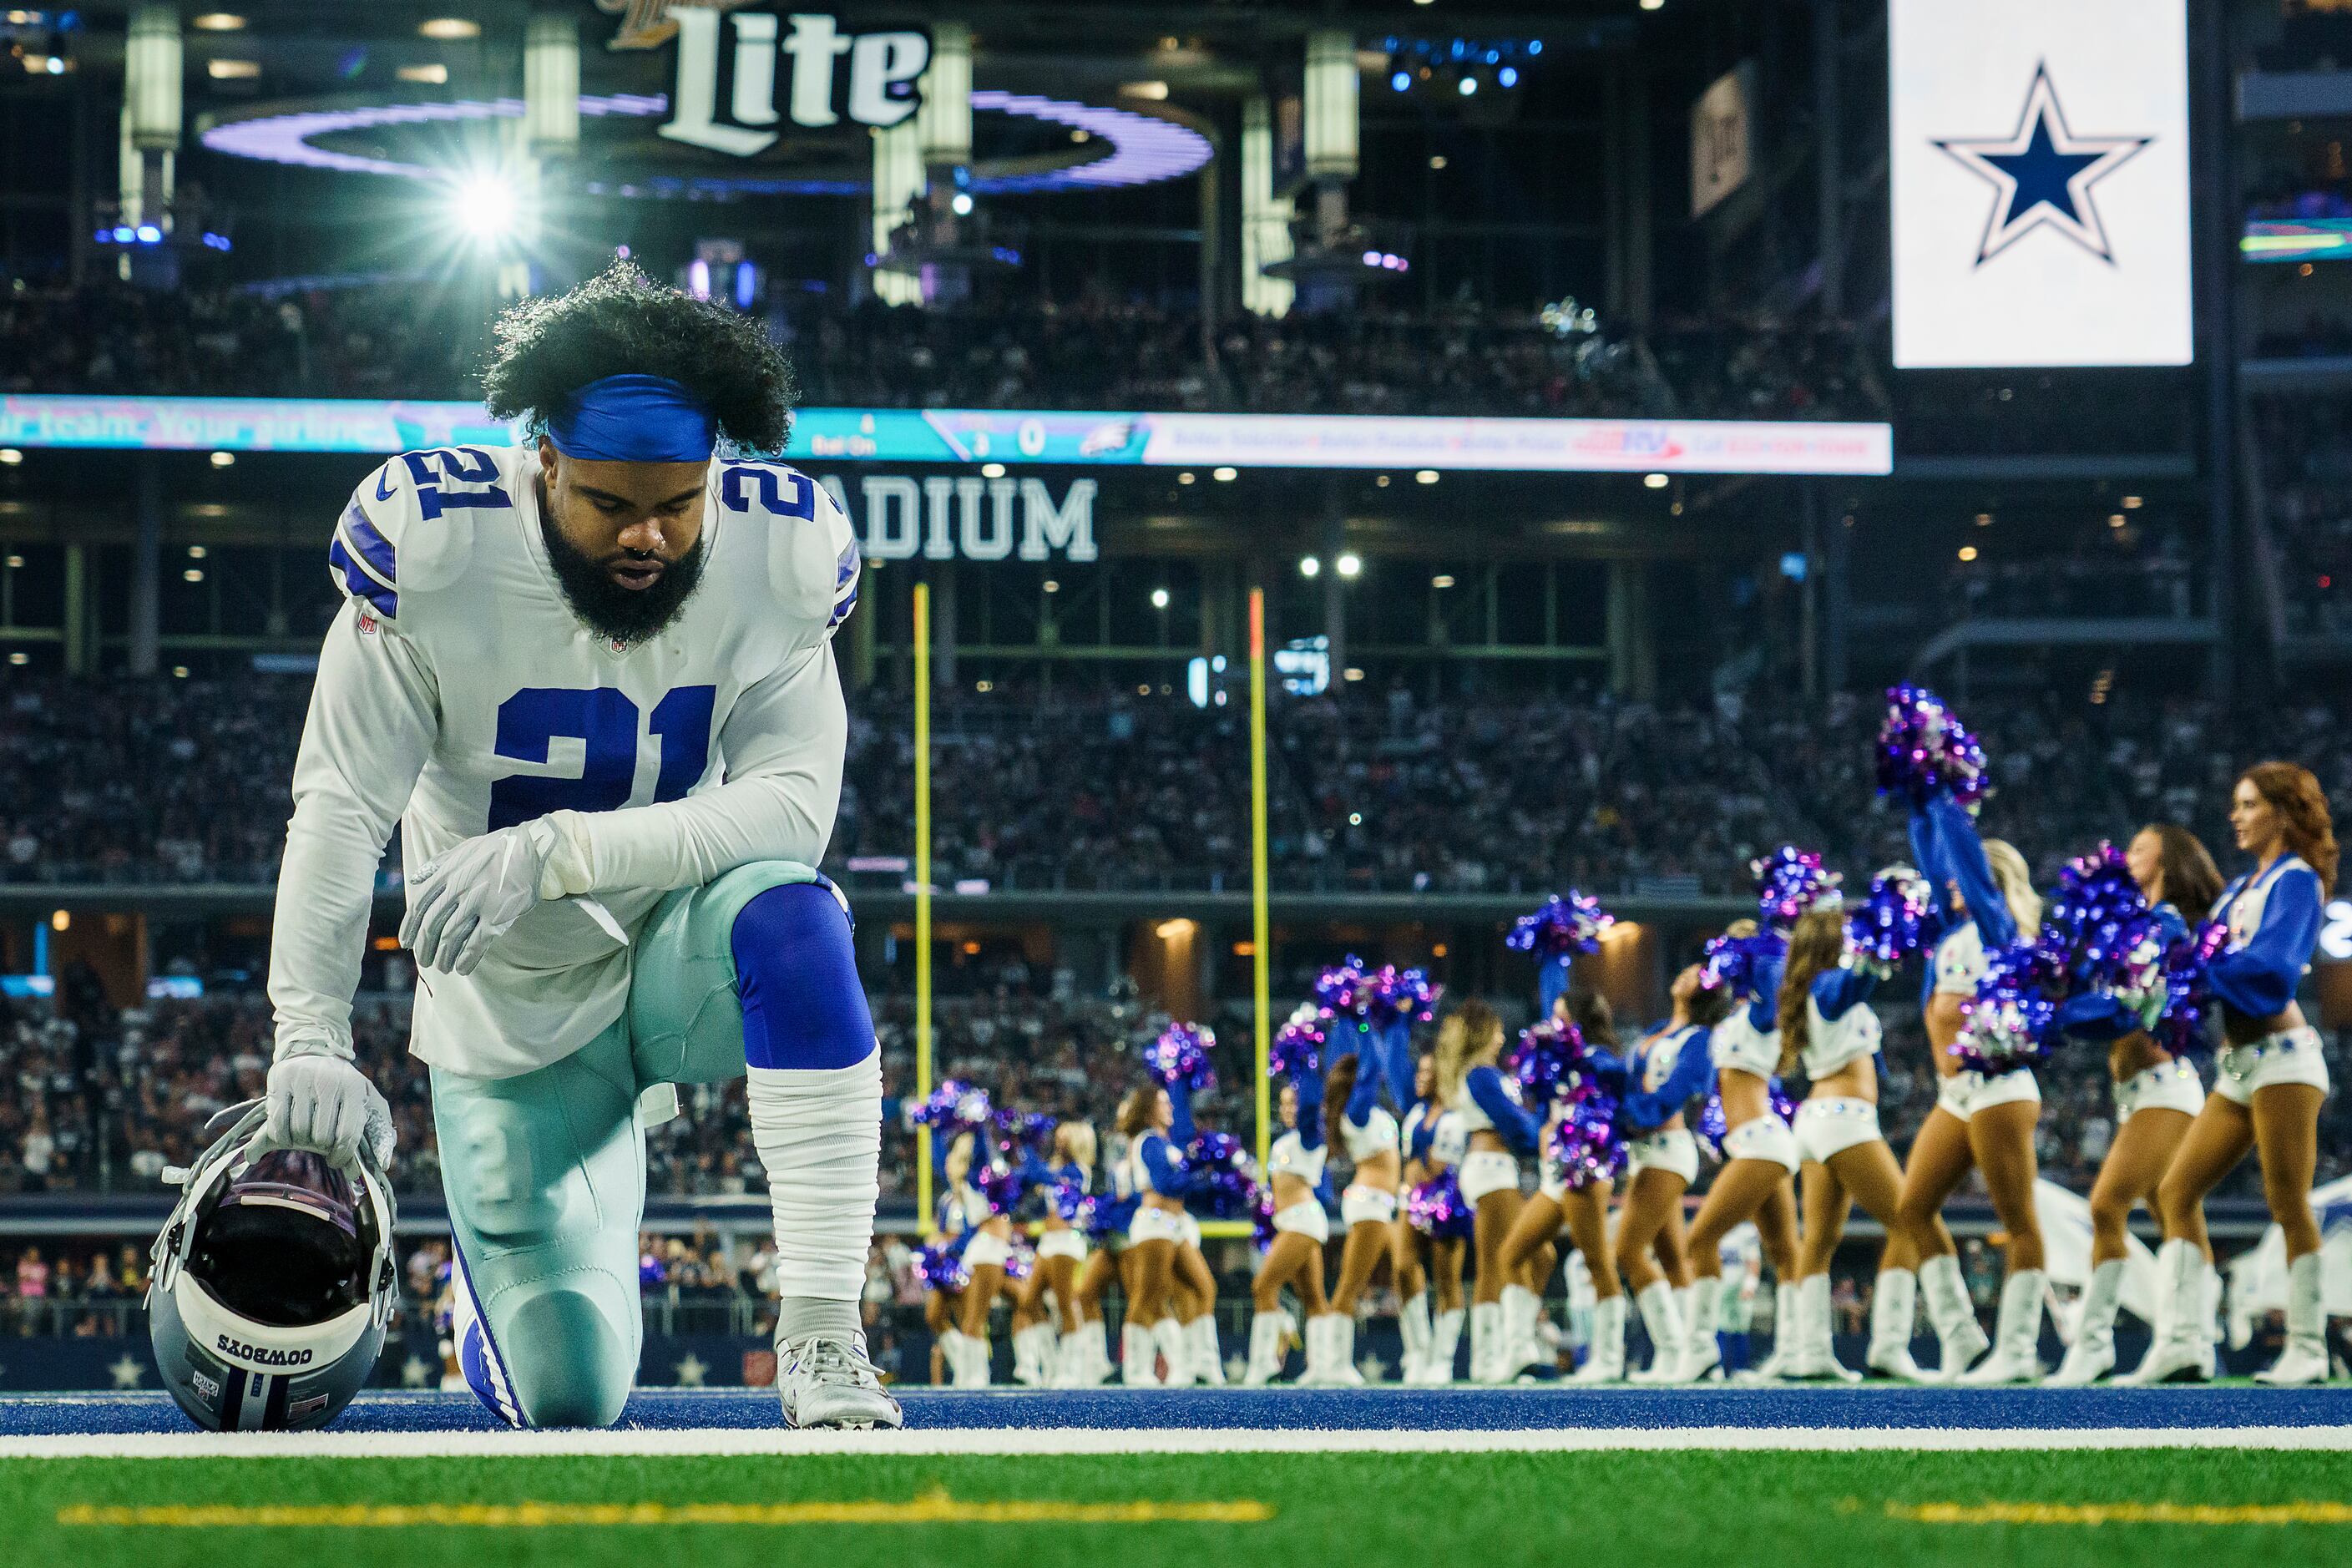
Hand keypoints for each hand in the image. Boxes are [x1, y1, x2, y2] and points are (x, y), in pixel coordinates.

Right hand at [254, 1052, 394, 1171]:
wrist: (315, 1052)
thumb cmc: (344, 1085)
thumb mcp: (367, 1099)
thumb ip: (379, 1130)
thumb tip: (383, 1165)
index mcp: (354, 1089)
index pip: (348, 1134)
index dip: (341, 1156)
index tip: (335, 1161)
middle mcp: (330, 1082)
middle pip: (321, 1137)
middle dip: (320, 1146)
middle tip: (318, 1142)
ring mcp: (304, 1079)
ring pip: (299, 1131)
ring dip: (299, 1141)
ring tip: (304, 1134)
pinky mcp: (282, 1079)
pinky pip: (278, 1122)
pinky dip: (281, 1135)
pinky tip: (288, 1133)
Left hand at [400, 820, 555, 974]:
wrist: (532, 849)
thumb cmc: (498, 849)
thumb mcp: (462, 849)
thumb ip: (436, 864)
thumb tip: (413, 880)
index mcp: (447, 873)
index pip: (419, 905)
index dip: (410, 927)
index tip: (407, 941)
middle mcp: (458, 889)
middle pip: (432, 925)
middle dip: (425, 947)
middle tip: (424, 960)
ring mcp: (478, 903)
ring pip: (452, 937)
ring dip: (444, 956)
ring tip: (442, 967)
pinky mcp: (497, 915)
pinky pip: (477, 943)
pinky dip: (467, 959)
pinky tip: (462, 968)